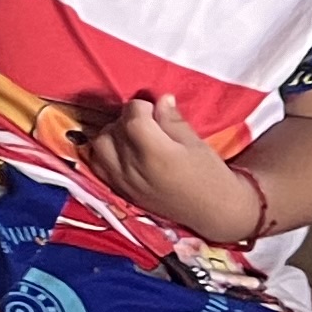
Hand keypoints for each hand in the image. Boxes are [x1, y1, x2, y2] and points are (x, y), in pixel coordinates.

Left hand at [85, 95, 265, 241]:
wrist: (215, 212)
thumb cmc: (212, 177)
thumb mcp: (196, 144)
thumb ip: (173, 121)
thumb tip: (161, 99)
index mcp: (156, 154)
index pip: (131, 119)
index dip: (140, 107)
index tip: (153, 108)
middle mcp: (133, 168)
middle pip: (112, 130)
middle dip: (126, 119)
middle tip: (145, 122)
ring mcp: (123, 182)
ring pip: (99, 146)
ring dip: (112, 135)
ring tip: (133, 136)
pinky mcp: (121, 192)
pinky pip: (97, 165)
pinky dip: (104, 152)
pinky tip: (121, 151)